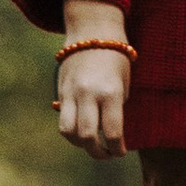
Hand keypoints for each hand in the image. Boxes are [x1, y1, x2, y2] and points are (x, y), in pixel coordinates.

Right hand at [58, 10, 131, 161]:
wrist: (93, 31)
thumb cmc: (116, 58)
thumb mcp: (124, 83)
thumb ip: (117, 108)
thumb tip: (112, 134)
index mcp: (110, 93)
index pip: (112, 132)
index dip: (117, 148)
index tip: (121, 152)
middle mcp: (88, 95)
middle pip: (86, 137)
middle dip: (98, 152)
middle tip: (107, 154)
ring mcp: (71, 93)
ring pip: (68, 132)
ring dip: (80, 145)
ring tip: (93, 145)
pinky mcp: (61, 91)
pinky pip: (63, 120)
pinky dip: (71, 132)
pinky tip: (82, 132)